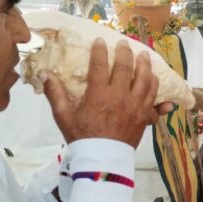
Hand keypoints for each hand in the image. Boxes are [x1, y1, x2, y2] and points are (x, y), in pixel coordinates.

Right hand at [43, 39, 159, 148]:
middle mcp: (120, 97)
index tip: (100, 41)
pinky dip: (158, 90)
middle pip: (126, 67)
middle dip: (126, 52)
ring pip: (146, 80)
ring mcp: (136, 106)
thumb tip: (44, 74)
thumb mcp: (63, 116)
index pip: (100, 65)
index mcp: (99, 94)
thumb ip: (55, 93)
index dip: (100, 50)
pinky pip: (155, 99)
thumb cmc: (81, 137)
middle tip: (125, 44)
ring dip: (145, 66)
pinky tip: (158, 82)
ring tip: (144, 57)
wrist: (102, 160)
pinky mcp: (145, 117)